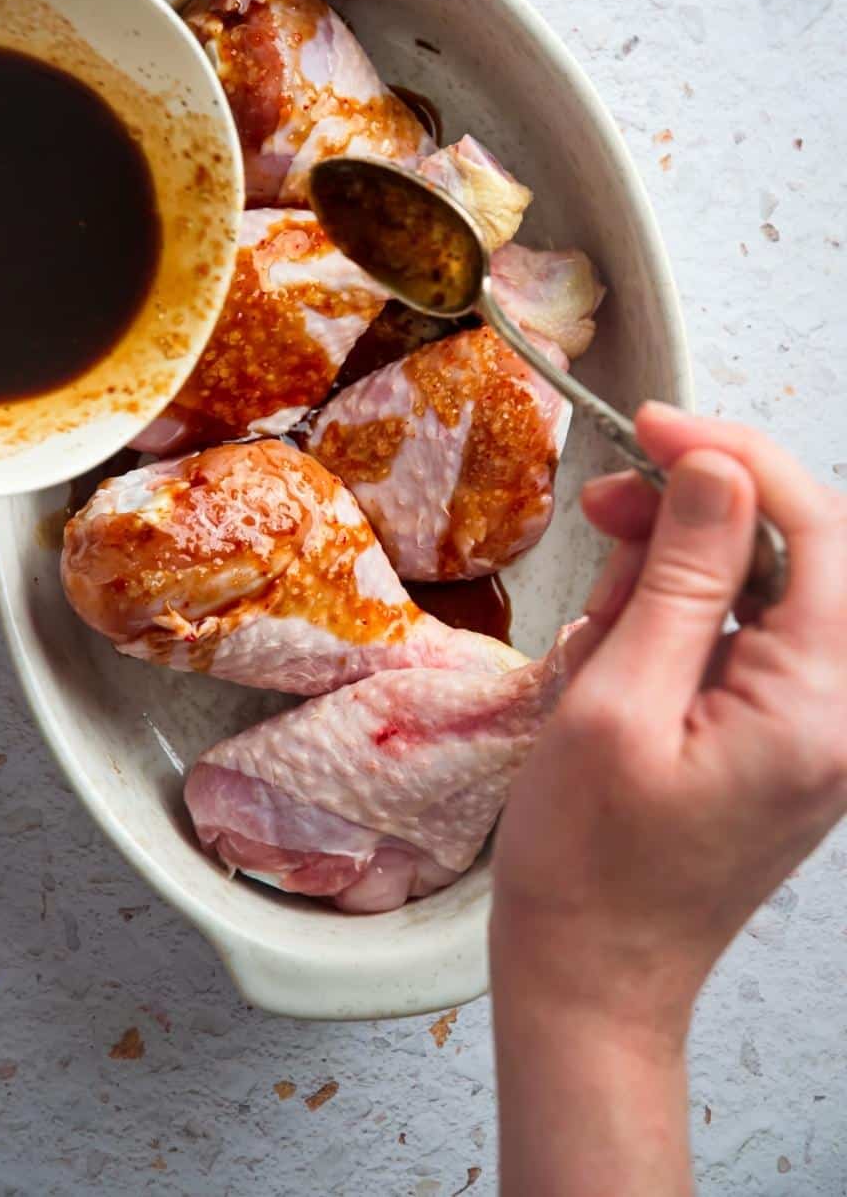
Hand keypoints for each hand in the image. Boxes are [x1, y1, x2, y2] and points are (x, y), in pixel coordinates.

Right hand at [490, 404, 846, 1195]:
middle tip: (606, 509)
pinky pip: (744, 639)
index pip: (820, 530)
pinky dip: (678, 622)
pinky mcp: (782, 737)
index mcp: (820, 706)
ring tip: (597, 622)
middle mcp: (841, 712)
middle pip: (797, 553)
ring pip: (764, 590)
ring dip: (677, 574)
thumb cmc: (588, 862)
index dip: (737, 458)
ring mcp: (816, 727)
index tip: (653, 427)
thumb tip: (714, 469)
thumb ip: (679, 578)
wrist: (592, 982)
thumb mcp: (616, 700)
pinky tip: (614, 649)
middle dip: (699, 516)